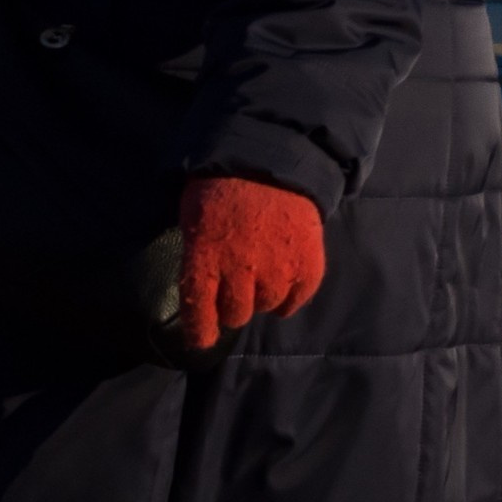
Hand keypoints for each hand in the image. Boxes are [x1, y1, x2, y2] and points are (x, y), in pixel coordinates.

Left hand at [176, 176, 326, 353]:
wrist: (272, 160)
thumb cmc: (223, 187)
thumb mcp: (193, 216)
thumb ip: (196, 253)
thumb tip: (196, 287)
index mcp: (206, 255)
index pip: (200, 308)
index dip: (201, 331)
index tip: (202, 342)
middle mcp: (241, 269)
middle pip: (236, 314)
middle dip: (232, 306)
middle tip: (235, 291)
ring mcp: (277, 269)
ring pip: (266, 307)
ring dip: (261, 297)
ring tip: (261, 276)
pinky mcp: (307, 265)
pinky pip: (296, 299)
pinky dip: (289, 296)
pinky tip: (283, 280)